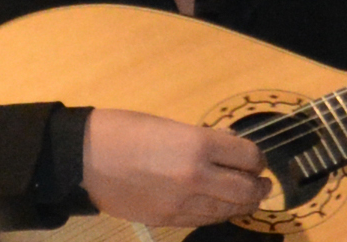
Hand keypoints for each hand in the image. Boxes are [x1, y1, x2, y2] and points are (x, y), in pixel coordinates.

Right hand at [82, 108, 270, 226]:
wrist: (83, 158)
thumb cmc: (126, 131)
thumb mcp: (172, 125)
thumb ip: (205, 139)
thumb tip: (231, 146)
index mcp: (199, 145)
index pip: (248, 157)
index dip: (258, 159)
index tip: (257, 160)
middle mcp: (196, 177)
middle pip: (245, 189)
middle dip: (258, 187)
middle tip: (262, 184)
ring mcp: (181, 203)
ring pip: (227, 210)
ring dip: (242, 204)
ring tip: (247, 198)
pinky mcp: (166, 220)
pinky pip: (203, 220)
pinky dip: (218, 214)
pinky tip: (221, 208)